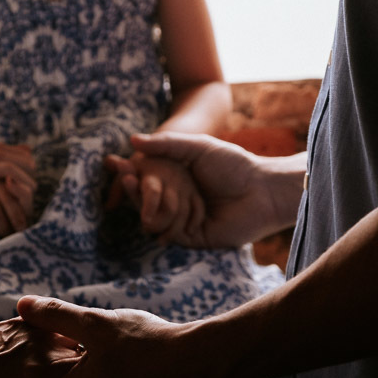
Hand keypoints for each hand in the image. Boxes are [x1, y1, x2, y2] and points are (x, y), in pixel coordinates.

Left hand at [0, 138, 35, 222]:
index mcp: (20, 173)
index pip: (18, 152)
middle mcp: (27, 184)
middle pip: (25, 161)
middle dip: (0, 155)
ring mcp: (27, 199)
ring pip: (27, 175)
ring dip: (6, 169)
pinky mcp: (23, 214)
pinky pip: (27, 197)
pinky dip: (18, 189)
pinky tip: (7, 183)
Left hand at [16, 296, 214, 377]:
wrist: (202, 364)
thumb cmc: (147, 343)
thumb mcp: (95, 322)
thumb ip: (55, 315)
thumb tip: (21, 305)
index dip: (51, 353)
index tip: (67, 335)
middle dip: (76, 363)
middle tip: (95, 338)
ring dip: (99, 373)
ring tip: (120, 348)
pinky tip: (137, 363)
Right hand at [115, 132, 301, 247]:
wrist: (262, 192)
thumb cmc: (235, 165)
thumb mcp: (198, 147)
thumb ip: (167, 143)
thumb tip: (132, 140)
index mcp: (177, 178)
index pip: (144, 178)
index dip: (128, 172)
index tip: (114, 162)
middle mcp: (177, 199)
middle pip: (143, 200)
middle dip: (131, 190)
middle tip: (126, 177)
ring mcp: (183, 219)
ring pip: (153, 218)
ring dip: (150, 205)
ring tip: (146, 191)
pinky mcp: (192, 237)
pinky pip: (169, 234)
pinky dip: (165, 223)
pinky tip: (159, 213)